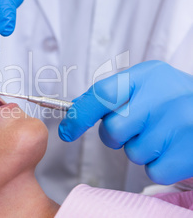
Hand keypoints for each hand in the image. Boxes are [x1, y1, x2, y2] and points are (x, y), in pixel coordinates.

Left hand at [59, 60, 192, 184]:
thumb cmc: (172, 98)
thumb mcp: (145, 83)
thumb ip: (112, 94)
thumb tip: (75, 112)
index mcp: (147, 76)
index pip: (101, 95)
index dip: (79, 116)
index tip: (67, 131)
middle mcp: (163, 97)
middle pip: (113, 130)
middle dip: (115, 136)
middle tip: (134, 127)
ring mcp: (178, 125)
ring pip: (133, 152)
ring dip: (140, 148)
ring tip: (161, 133)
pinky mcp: (188, 153)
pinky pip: (152, 170)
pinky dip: (157, 164)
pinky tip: (172, 148)